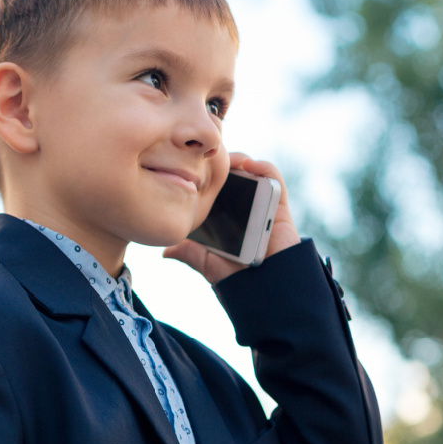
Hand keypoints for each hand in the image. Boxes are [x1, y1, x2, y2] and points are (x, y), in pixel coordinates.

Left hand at [163, 153, 301, 284]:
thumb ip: (189, 253)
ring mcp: (260, 203)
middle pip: (229, 175)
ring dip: (237, 159)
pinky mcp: (278, 204)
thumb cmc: (237, 278)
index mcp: (225, 216)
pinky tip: (248, 165)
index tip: (185, 163)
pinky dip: (263, 168)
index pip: (214, 187)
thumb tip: (164, 252)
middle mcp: (242, 206)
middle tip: (200, 154)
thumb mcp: (206, 262)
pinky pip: (273, 179)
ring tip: (222, 156)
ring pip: (249, 171)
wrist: (264, 289)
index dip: (202, 173)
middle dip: (217, 162)